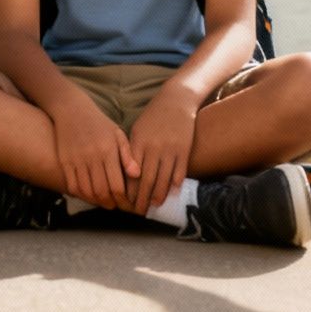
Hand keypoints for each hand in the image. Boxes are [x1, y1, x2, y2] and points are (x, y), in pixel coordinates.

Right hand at [51, 98, 138, 210]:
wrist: (72, 110)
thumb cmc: (99, 123)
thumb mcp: (117, 134)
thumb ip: (127, 155)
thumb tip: (136, 175)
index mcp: (108, 150)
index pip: (117, 185)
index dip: (123, 199)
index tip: (127, 204)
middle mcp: (92, 156)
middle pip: (101, 191)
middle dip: (111, 203)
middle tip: (117, 206)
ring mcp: (76, 160)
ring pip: (87, 191)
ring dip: (96, 201)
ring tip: (105, 202)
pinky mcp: (65, 161)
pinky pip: (73, 186)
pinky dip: (82, 195)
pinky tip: (90, 195)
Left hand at [126, 90, 196, 215]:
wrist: (176, 101)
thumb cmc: (153, 116)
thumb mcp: (138, 130)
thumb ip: (132, 150)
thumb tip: (129, 174)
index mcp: (139, 143)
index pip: (132, 173)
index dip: (129, 189)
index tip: (126, 201)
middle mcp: (154, 148)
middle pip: (147, 180)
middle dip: (142, 198)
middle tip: (138, 211)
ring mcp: (170, 149)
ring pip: (163, 179)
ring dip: (158, 195)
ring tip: (154, 205)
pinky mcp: (184, 149)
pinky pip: (179, 171)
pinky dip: (175, 184)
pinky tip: (171, 193)